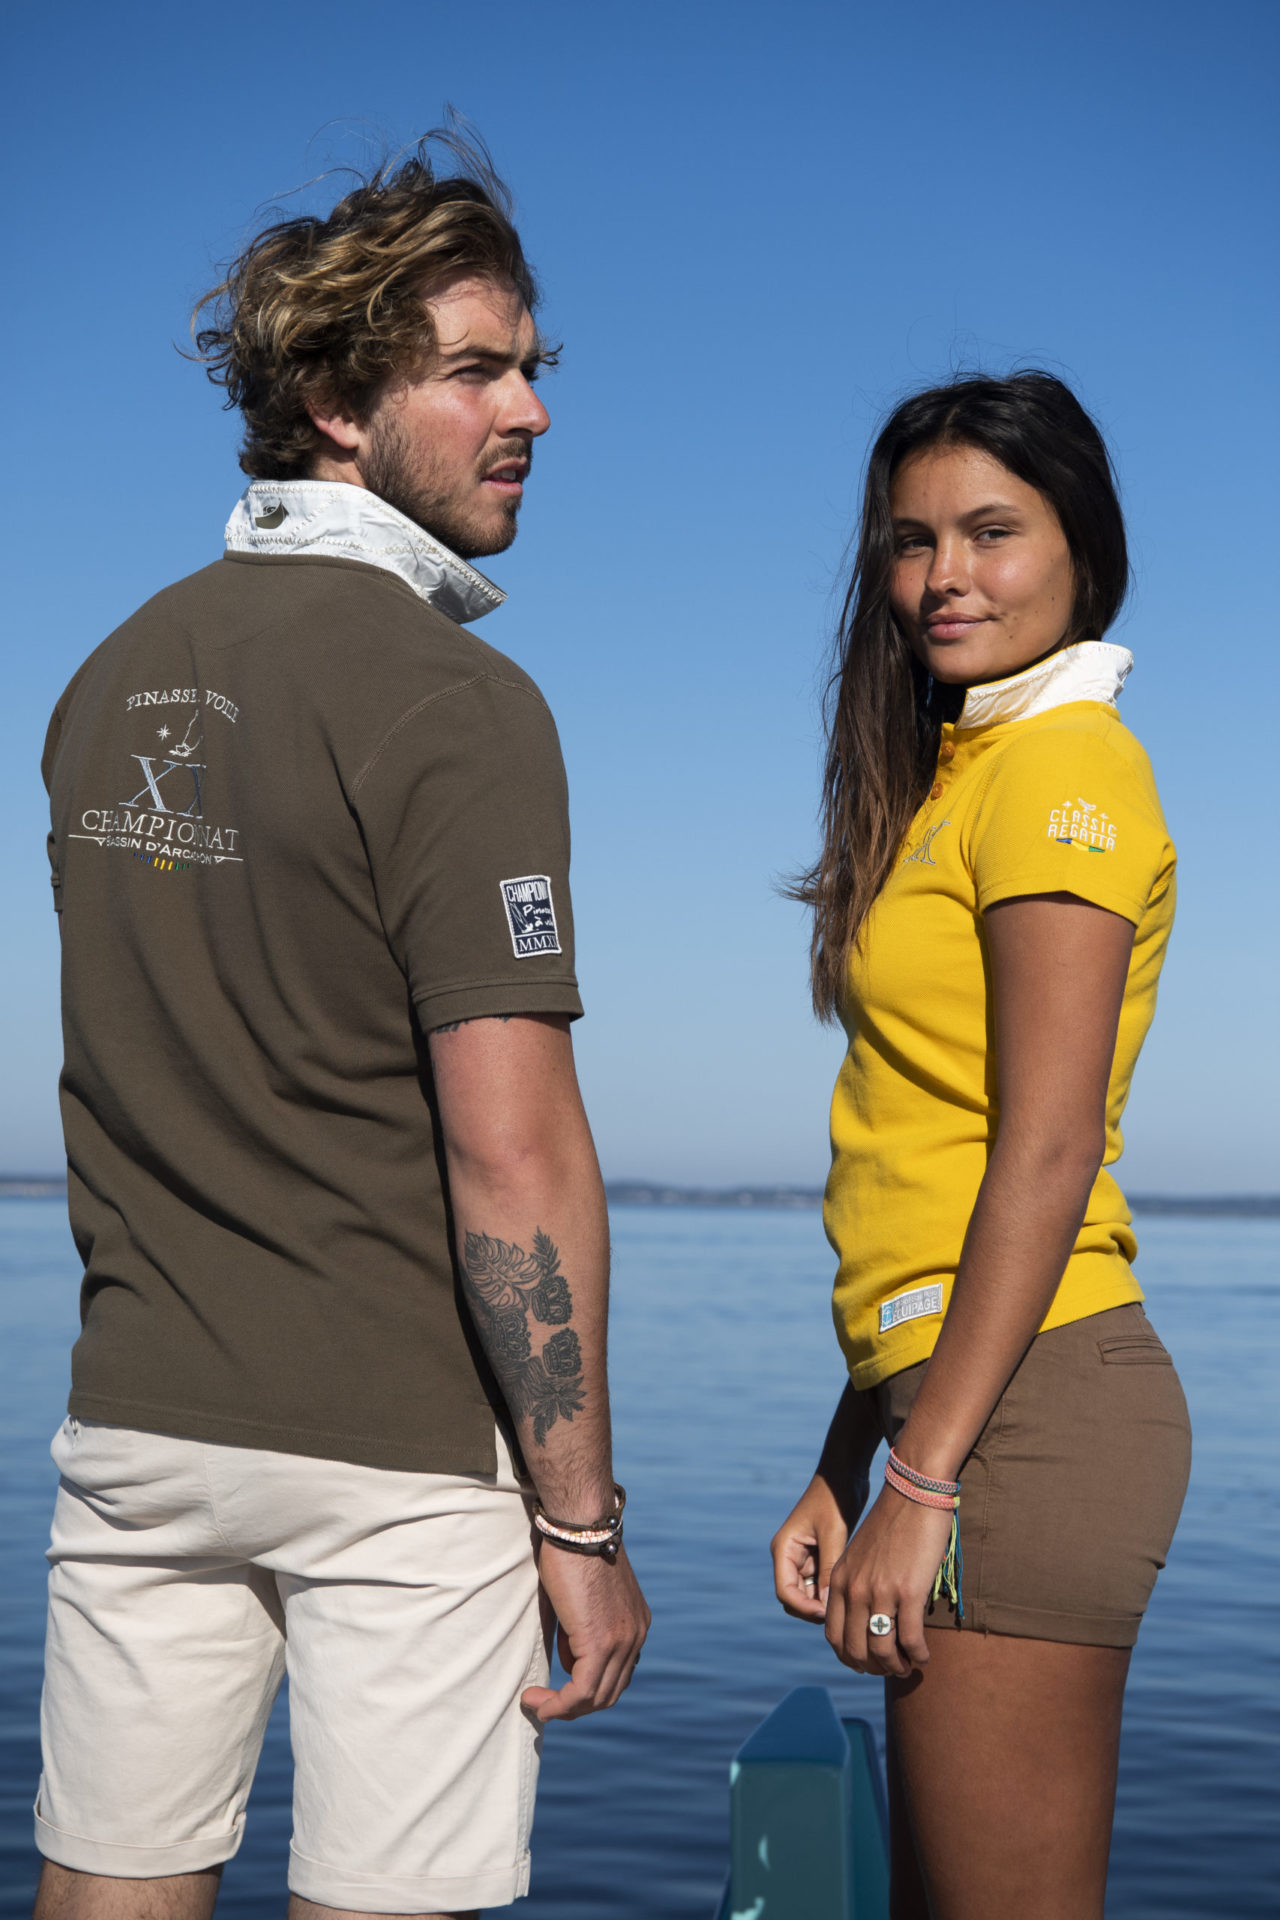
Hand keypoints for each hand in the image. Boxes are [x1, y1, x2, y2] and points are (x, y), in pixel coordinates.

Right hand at [522, 1541, 649, 1721]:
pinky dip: (559, 1704)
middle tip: (544, 1701)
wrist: (579, 1525)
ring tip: (537, 1702)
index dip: (589, 1687)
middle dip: (576, 1704)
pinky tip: (538, 1701)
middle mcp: (636, 1635)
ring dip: (564, 1707)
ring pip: (596, 1696)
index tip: (560, 1686)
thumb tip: (568, 1657)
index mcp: (635, 1622)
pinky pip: (582, 1691)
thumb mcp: (582, 1597)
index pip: (618, 1673)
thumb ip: (581, 1627)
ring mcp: (622, 1640)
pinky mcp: (600, 1642)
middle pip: (611, 1691)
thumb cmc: (573, 1550)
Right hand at [771, 1470, 867, 1623]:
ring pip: (809, 1594)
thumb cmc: (836, 1498)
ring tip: (849, 1607)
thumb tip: (827, 1607)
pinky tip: (851, 1595)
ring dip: (824, 1603)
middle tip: (841, 1614)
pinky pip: (821, 1583)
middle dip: (813, 1609)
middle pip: (795, 1598)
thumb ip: (828, 1569)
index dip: (804, 1608)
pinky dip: (832, 1592)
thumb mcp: (833, 1533)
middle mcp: (790, 1556)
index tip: (828, 1613)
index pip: (785, 1592)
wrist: (846, 1473)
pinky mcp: (819, 1556)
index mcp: (784, 1549)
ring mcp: (804, 1557)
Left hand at [824, 1483, 954, 1677]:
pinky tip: (924, 1656)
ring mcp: (880, 1591)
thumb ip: (854, 1583)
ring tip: (908, 1667)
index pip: (834, 1636)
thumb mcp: (859, 1555)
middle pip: (855, 1649)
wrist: (912, 1492)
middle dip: (873, 1668)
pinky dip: (917, 1655)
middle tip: (890, 1670)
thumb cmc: (890, 1523)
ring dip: (896, 1667)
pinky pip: (910, 1638)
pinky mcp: (908, 1591)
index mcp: (838, 1580)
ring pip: (882, 1649)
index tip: (865, 1663)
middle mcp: (854, 1589)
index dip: (849, 1657)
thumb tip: (864, 1618)